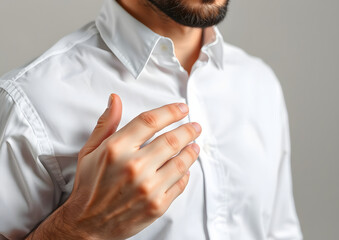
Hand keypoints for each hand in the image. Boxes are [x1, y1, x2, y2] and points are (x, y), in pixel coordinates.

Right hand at [27, 94, 200, 239]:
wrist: (88, 223)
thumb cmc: (90, 186)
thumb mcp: (90, 151)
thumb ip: (106, 124)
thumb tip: (115, 99)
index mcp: (116, 149)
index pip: (151, 121)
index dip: (170, 111)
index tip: (182, 108)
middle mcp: (133, 166)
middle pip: (171, 139)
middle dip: (188, 130)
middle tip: (195, 127)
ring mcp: (147, 187)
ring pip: (181, 162)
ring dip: (191, 150)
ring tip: (194, 145)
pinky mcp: (157, 205)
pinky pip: (180, 184)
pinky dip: (186, 174)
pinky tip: (186, 168)